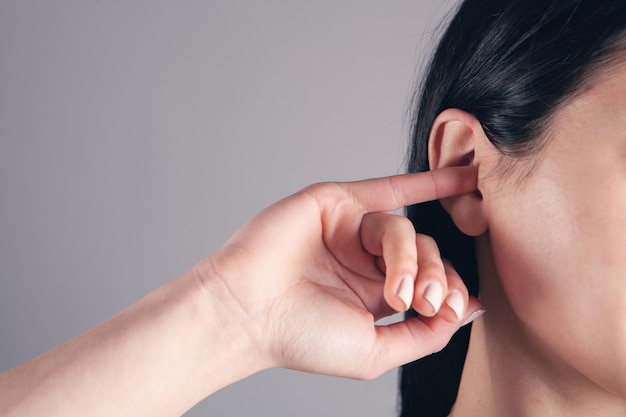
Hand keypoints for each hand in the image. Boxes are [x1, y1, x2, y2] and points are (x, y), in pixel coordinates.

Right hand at [202, 166, 482, 379]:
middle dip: (433, 277)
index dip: (447, 293)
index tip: (444, 310)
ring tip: (394, 289)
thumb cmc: (301, 336)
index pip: (430, 282)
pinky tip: (460, 178)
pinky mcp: (338, 203)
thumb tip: (470, 310)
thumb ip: (426, 334)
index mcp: (374, 294)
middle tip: (419, 302)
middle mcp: (365, 260)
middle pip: (426, 253)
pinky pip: (390, 188)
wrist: (249, 311)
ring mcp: (352, 230)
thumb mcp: (375, 352)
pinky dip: (427, 182)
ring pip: (405, 229)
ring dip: (408, 258)